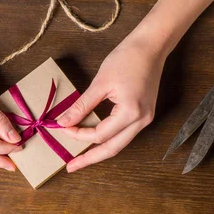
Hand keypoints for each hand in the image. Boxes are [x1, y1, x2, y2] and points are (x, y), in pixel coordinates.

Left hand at [58, 29, 167, 171]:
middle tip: (71, 167)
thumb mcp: (100, 82)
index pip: (100, 134)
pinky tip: (94, 140)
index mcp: (131, 113)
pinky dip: (108, 139)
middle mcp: (141, 121)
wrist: (151, 46)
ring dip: (99, 151)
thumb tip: (64, 122)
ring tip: (81, 158)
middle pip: (112, 149)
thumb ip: (82, 106)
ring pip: (119, 144)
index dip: (79, 134)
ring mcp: (145, 119)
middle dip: (90, 158)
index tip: (63, 127)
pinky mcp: (144, 115)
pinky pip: (124, 134)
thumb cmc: (127, 58)